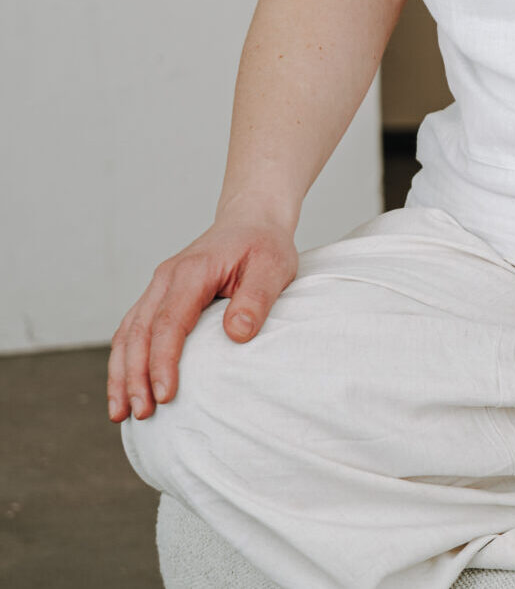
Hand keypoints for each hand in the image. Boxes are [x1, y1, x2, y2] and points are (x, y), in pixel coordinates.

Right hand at [107, 216, 297, 422]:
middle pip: (139, 332)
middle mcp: (167, 278)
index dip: (163, 361)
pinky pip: (132, 330)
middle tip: (141, 414)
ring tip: (123, 413)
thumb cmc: (264, 244)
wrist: (252, 220)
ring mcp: (158, 287)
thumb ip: (256, 298)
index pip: (169, 322)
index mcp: (193, 271)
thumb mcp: (273, 266)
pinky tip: (125, 389)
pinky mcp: (158, 296)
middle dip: (136, 377)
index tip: (166, 396)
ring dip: (122, 374)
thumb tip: (236, 333)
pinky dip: (124, 360)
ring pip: (128, 334)